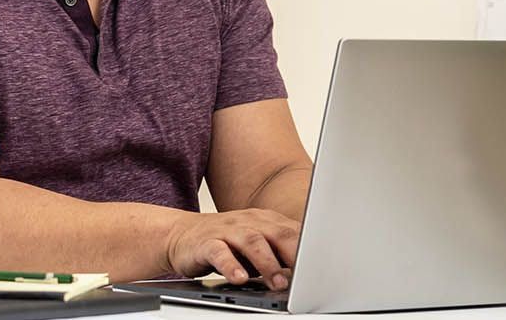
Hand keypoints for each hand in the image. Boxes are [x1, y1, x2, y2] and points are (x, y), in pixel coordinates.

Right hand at [163, 208, 300, 289]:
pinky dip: (230, 265)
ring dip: (267, 263)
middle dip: (294, 255)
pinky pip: (219, 252)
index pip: (295, 232)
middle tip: (306, 277)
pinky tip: (238, 278)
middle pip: (277, 234)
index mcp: (267, 222)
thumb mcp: (257, 244)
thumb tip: (311, 273)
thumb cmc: (226, 243)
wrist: (180, 235)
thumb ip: (281, 253)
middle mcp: (249, 222)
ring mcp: (227, 231)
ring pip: (251, 242)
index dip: (312, 249)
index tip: (325, 267)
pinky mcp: (206, 243)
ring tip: (278, 283)